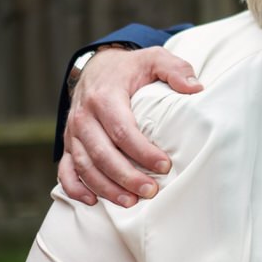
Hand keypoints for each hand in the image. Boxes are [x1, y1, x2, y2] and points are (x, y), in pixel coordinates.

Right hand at [58, 46, 200, 206]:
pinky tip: (93, 201)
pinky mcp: (68, 143)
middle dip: (126, 176)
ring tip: (131, 202)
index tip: (165, 166)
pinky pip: (66, 170)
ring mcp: (73, 132)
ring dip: (106, 188)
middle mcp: (84, 116)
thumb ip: (175, 69)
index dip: (143, 152)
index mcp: (104, 97)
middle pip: (102, 153)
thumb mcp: (153, 59)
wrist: (96, 67)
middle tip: (151, 192)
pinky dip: (75, 188)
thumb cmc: (130, 68)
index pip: (122, 130)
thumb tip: (195, 87)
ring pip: (85, 166)